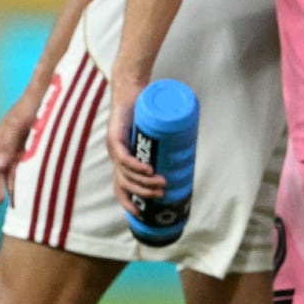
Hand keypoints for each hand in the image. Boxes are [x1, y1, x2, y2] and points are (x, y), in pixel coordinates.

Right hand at [0, 88, 45, 203]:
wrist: (52, 83)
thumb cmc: (34, 100)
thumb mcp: (19, 121)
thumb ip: (8, 142)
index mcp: (4, 137)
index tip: (0, 201)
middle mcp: (13, 140)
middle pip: (8, 169)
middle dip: (9, 187)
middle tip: (16, 207)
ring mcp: (26, 140)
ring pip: (21, 167)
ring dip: (22, 182)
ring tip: (29, 202)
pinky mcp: (39, 140)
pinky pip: (33, 160)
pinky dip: (34, 172)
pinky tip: (43, 183)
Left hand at [105, 71, 164, 212]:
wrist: (133, 90)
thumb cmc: (146, 111)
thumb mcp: (156, 133)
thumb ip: (167, 145)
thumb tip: (189, 156)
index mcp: (123, 160)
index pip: (121, 187)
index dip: (128, 202)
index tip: (141, 213)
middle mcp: (116, 156)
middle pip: (125, 184)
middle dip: (143, 193)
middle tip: (162, 193)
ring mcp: (114, 148)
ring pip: (125, 173)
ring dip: (143, 181)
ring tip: (161, 181)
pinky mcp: (115, 137)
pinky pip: (124, 157)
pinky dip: (135, 166)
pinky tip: (147, 169)